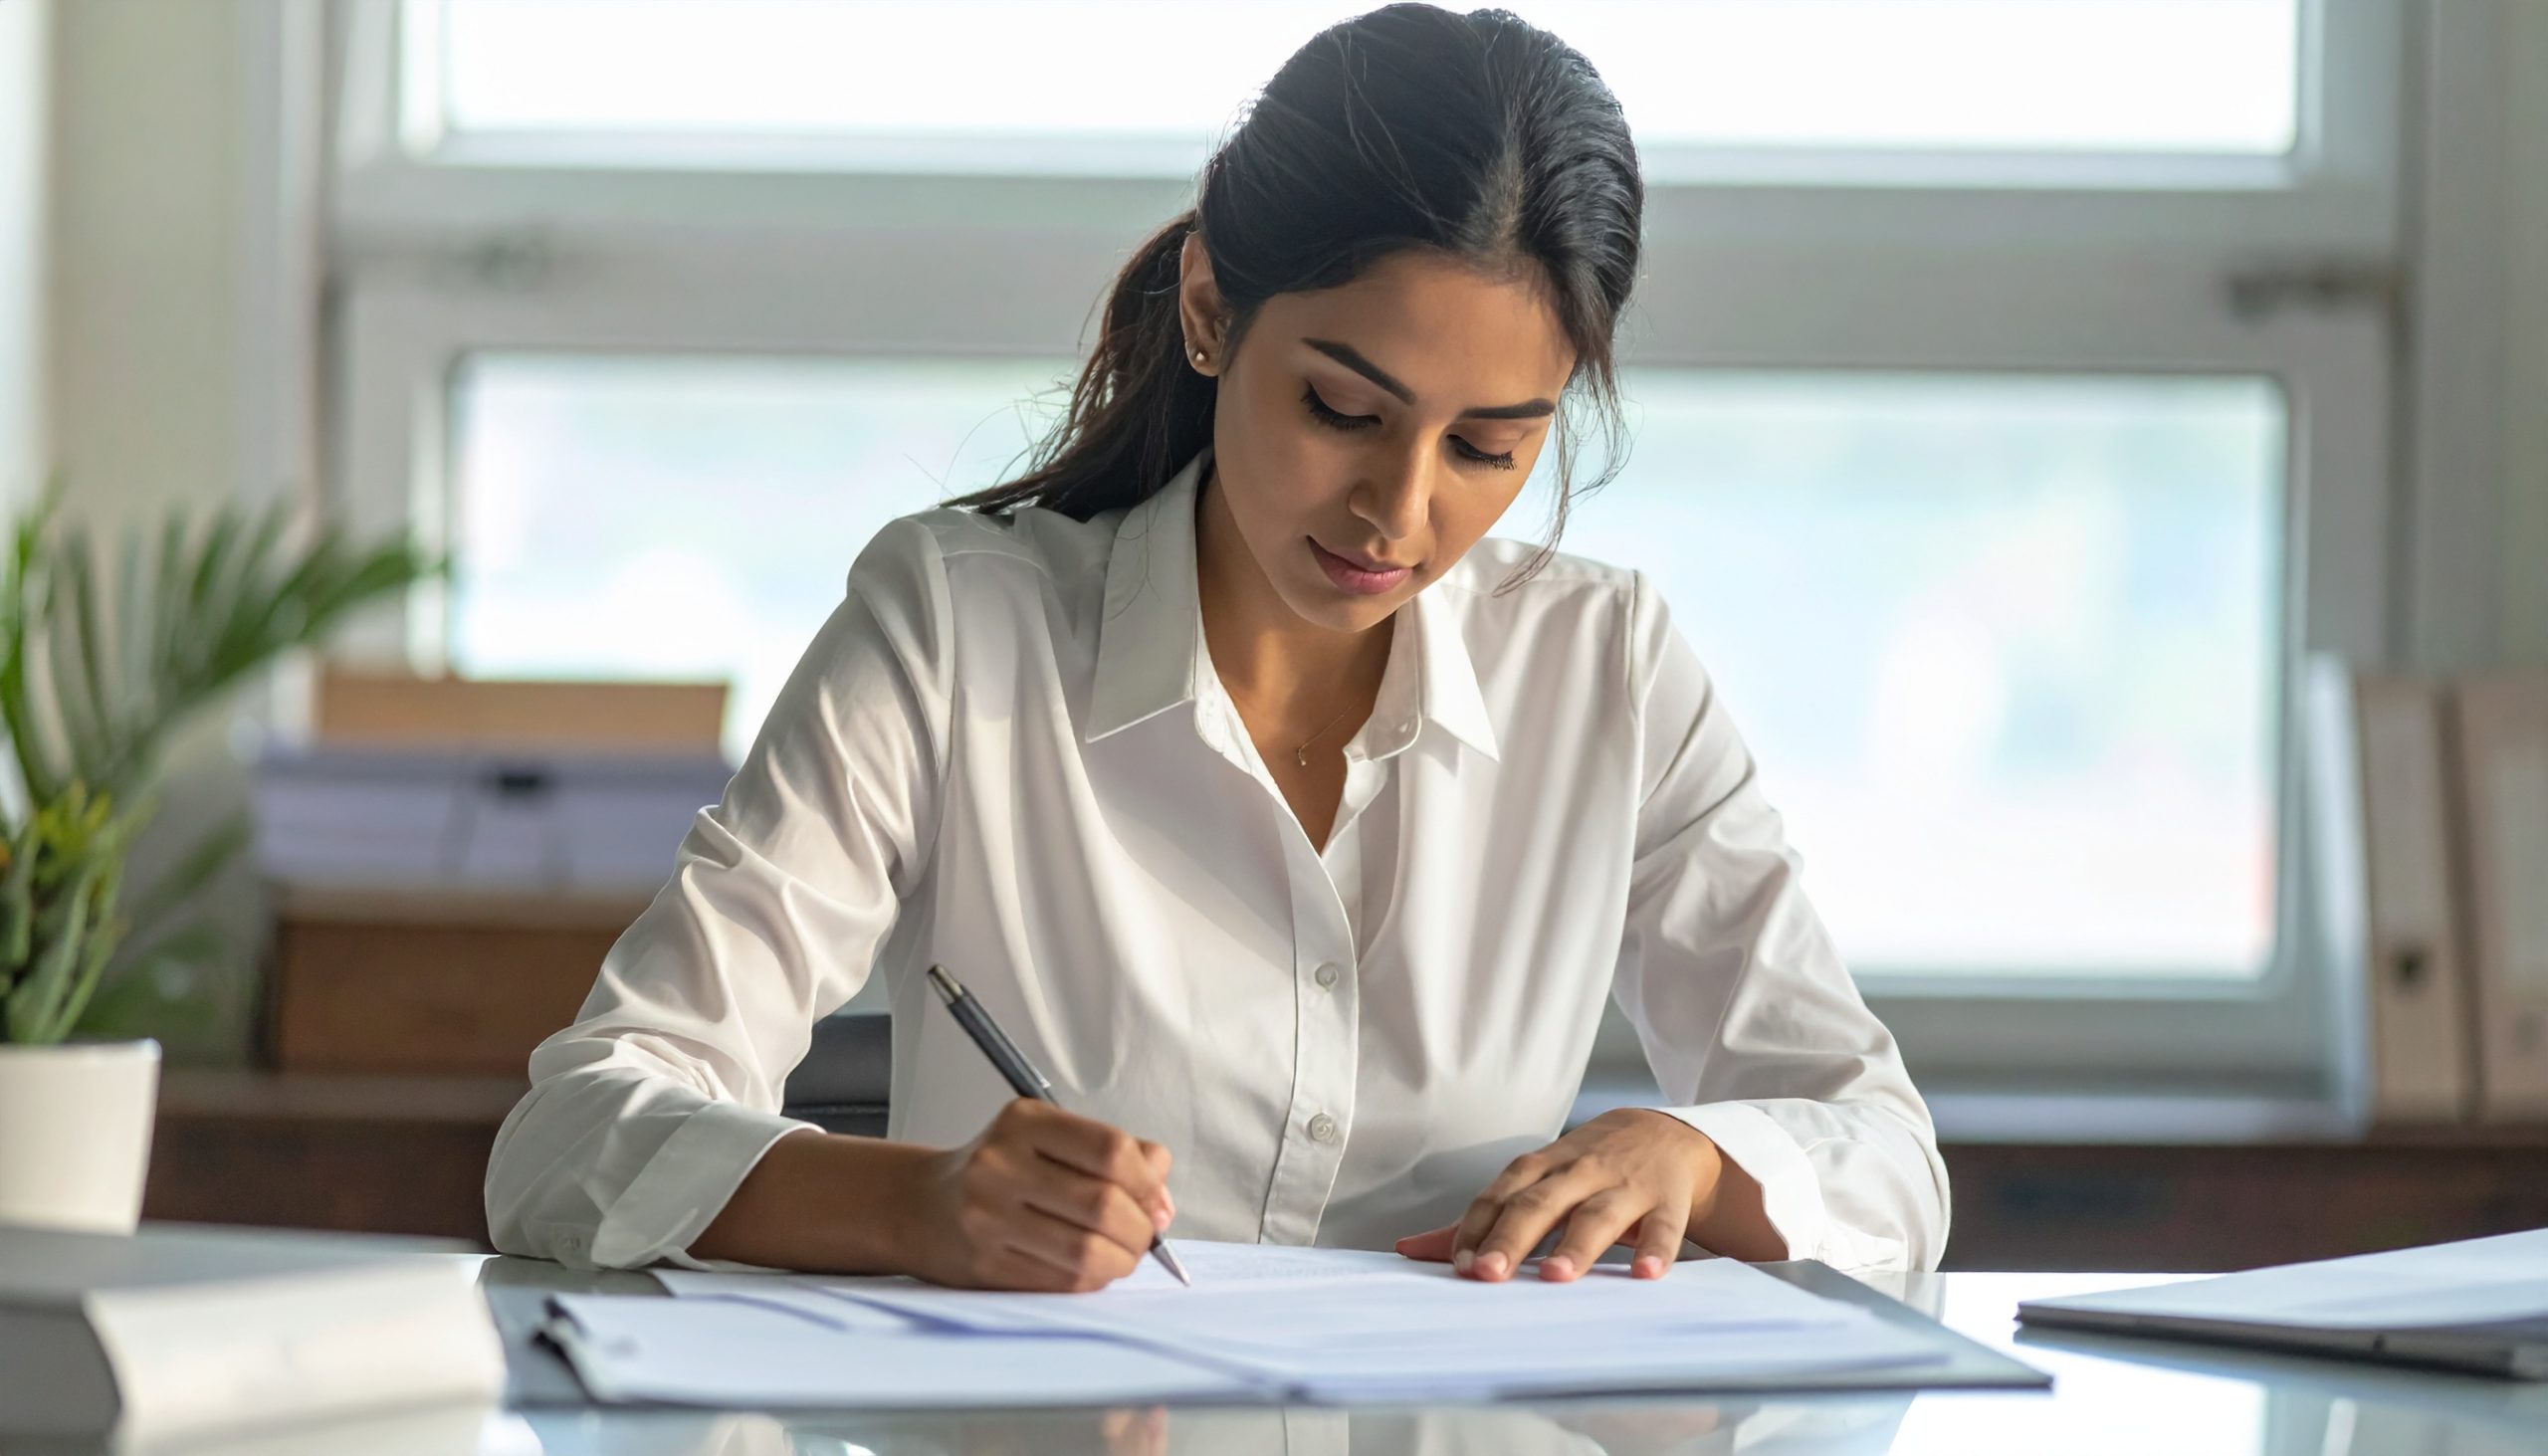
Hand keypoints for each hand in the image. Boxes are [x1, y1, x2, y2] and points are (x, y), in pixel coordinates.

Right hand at [904, 1098, 1174, 1291]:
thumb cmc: (1002, 1170)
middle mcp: (1001, 1166)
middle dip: (1141, 1229)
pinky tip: (1092, 1268)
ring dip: (1121, 1261)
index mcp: (1024, 1122)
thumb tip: (1163, 1204)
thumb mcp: (1050, 1138)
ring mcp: (989, 1218)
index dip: (1148, 1182)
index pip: (1110, 1150)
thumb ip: (1116, 1156)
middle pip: (1104, 1205)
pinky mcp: (985, 1264)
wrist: (922, 1206)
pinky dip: (1092, 1280)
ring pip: (1086, 1252)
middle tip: (1144, 1235)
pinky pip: (1061, 1282)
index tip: (1156, 1200)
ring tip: (1122, 1255)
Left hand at [1393, 1109, 1731, 1281]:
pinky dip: (1657, 1249)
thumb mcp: (1536, 1181)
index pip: (1501, 1194)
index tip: (1459, 1264)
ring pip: (1599, 1216)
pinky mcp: (1668, 1201)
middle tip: (1488, 1273)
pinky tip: (1645, 1274)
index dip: (1478, 1227)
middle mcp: (1579, 1172)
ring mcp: (1625, 1186)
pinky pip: (1664, 1227)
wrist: (1665, 1133)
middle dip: (1512, 1237)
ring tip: (1556, 1276)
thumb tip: (1408, 1250)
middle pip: (1541, 1204)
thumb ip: (1480, 1219)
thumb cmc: (1586, 1167)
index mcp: (1542, 1167)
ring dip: (1577, 1246)